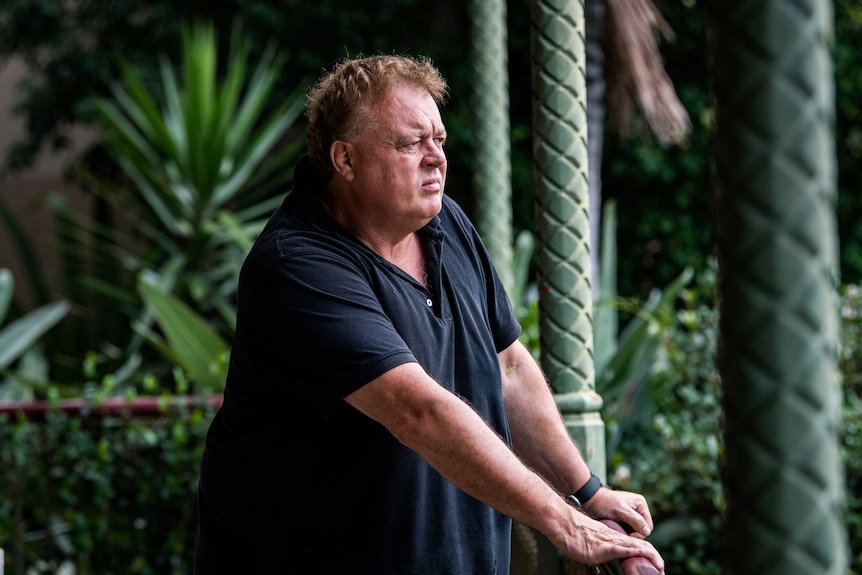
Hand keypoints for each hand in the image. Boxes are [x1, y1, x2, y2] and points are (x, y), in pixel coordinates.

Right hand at [547, 508, 664, 573]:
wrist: (562, 523)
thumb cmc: (571, 533)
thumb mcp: (591, 541)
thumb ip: (600, 547)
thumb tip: (604, 555)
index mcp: (612, 538)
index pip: (635, 545)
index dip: (648, 554)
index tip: (655, 565)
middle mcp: (614, 539)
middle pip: (641, 546)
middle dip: (654, 558)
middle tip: (662, 569)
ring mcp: (609, 542)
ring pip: (635, 547)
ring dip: (650, 557)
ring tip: (660, 566)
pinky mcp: (603, 547)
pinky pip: (622, 549)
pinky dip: (635, 552)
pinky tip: (643, 555)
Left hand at [582, 487, 654, 537]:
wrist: (590, 499)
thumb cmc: (605, 503)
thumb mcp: (621, 511)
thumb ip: (635, 520)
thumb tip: (647, 531)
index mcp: (641, 504)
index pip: (648, 526)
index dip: (640, 533)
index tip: (628, 535)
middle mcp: (638, 509)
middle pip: (642, 529)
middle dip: (633, 533)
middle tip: (621, 534)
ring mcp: (631, 514)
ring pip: (634, 530)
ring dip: (627, 533)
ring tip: (617, 531)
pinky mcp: (624, 518)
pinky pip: (627, 529)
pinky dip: (623, 531)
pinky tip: (615, 530)